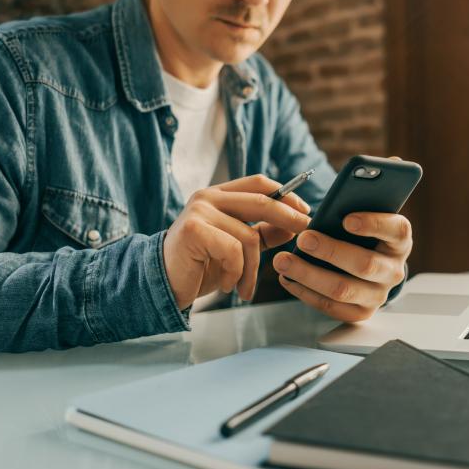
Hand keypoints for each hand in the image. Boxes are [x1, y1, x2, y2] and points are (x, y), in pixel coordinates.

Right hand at [162, 175, 311, 308]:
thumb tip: (294, 225)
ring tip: (244, 286)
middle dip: (288, 218)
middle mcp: (208, 197)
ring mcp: (199, 211)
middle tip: (305, 232)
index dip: (286, 194)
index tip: (305, 211)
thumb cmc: (200, 265)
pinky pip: (233, 251)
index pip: (258, 183)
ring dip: (252, 269)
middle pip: (261, 201)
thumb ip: (263, 233)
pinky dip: (235, 273)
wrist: (163, 285)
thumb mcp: (237, 247)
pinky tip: (227, 284)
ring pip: (249, 236)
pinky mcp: (193, 230)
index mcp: (219, 196)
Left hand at [272, 212, 412, 321]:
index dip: (373, 224)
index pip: (396, 230)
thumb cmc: (362, 236)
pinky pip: (331, 306)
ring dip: (309, 275)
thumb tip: (326, 212)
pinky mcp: (361, 312)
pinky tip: (288, 279)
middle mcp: (394, 270)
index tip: (346, 219)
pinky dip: (306, 292)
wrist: (369, 266)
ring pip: (343, 289)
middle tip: (304, 239)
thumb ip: (351, 213)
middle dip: (330, 251)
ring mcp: (379, 295)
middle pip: (365, 264)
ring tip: (284, 261)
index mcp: (399, 241)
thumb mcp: (364, 219)